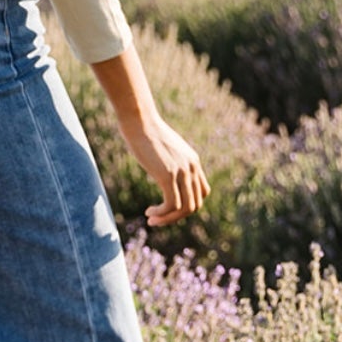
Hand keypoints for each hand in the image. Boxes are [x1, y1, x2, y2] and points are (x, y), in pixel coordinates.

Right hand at [118, 112, 209, 226]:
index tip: (168, 207)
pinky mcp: (168, 175)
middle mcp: (192, 168)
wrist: (139, 121)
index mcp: (193, 162)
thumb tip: (161, 169)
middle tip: (157, 218)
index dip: (186, 205)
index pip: (201, 193)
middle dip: (176, 216)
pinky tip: (149, 213)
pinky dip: (161, 214)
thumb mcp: (164, 149)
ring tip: (152, 220)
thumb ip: (169, 161)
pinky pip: (171, 205)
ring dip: (168, 219)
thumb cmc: (145, 133)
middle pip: (194, 204)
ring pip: (184, 209)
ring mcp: (182, 171)